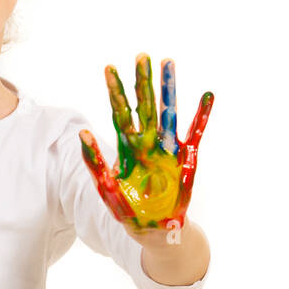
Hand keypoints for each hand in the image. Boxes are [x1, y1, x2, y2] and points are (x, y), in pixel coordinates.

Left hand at [79, 55, 213, 235]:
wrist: (154, 232)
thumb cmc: (130, 212)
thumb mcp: (107, 189)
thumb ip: (95, 163)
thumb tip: (81, 134)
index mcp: (127, 150)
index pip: (120, 114)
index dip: (115, 92)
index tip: (110, 68)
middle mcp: (147, 144)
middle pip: (144, 106)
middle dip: (142, 82)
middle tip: (141, 56)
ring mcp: (167, 150)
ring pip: (168, 112)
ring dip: (168, 89)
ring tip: (168, 63)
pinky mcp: (185, 160)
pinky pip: (195, 133)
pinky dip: (201, 115)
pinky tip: (207, 95)